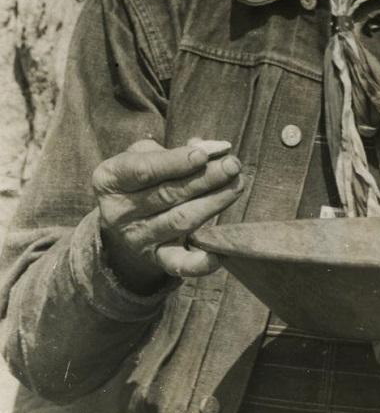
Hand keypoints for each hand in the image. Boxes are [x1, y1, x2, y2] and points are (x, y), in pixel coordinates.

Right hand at [93, 137, 243, 293]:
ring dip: (212, 203)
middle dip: (204, 179)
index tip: (203, 155)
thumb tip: (212, 149)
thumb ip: (177, 149)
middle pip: (167, 195)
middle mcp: (118, 212)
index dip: (175, 162)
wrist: (127, 219)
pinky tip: (220, 251)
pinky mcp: (156, 259)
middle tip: (232, 165)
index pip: (144, 170)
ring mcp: (137, 238)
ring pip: (180, 221)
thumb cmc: (144, 175)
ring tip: (236, 185)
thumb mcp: (148, 154)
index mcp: (110, 179)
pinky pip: (179, 264)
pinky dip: (200, 262)